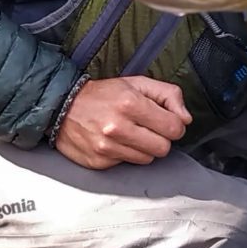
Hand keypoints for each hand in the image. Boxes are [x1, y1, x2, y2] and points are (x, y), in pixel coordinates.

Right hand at [54, 75, 191, 169]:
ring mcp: (106, 148)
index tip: (165, 121)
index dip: (174, 125)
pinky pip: (127, 164)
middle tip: (148, 128)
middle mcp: (118, 127)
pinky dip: (126, 155)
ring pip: (147, 159)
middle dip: (161, 138)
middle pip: (163, 148)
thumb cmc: (103, 94)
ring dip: (144, 148)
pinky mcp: (99, 162)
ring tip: (130, 134)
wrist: (60, 107)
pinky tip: (116, 142)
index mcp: (131, 103)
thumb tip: (186, 118)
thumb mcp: (137, 83)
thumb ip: (168, 94)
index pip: (174, 128)